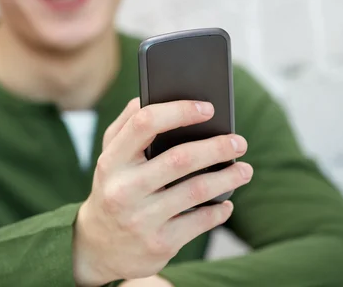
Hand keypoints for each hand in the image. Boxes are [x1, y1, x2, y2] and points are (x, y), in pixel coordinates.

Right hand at [73, 99, 252, 285]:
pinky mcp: (159, 243)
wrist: (98, 247)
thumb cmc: (113, 189)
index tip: (208, 109)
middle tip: (239, 142)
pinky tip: (226, 202)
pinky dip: (219, 210)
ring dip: (228, 177)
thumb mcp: (110, 157)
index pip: (144, 123)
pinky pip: (200, 222)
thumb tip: (151, 95)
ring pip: (196, 190)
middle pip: (180, 158)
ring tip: (244, 170)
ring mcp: (141, 218)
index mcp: (111, 161)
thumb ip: (127, 124)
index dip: (179, 111)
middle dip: (216, 147)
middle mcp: (124, 189)